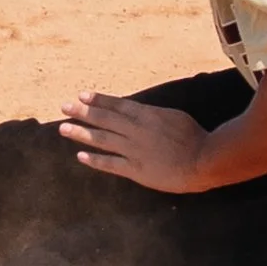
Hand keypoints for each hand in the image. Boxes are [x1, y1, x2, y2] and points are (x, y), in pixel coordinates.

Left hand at [58, 92, 208, 192]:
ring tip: (63, 128)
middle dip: (82, 112)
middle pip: (104, 119)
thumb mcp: (172, 116)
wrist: (203, 160)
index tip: (81, 95)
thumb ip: (152, 115)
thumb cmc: (193, 136)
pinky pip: (111, 164)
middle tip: (64, 107)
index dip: (98, 100)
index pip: (116, 105)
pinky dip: (95, 160)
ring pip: (102, 139)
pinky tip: (80, 156)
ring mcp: (134, 150)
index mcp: (146, 115)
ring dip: (81, 133)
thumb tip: (137, 111)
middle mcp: (135, 130)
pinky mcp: (136, 170)